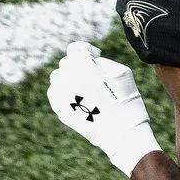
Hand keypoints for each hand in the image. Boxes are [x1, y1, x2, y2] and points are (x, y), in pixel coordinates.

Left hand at [48, 42, 161, 175]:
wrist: (120, 129)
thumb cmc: (124, 98)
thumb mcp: (121, 71)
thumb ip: (100, 60)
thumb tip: (89, 58)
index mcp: (83, 65)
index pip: (75, 49)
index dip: (86, 50)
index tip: (94, 55)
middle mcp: (68, 77)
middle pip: (67, 63)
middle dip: (78, 66)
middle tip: (92, 77)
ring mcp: (61, 93)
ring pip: (58, 77)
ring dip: (68, 78)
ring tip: (83, 88)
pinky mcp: (58, 107)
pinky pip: (54, 92)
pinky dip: (63, 92)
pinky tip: (77, 99)